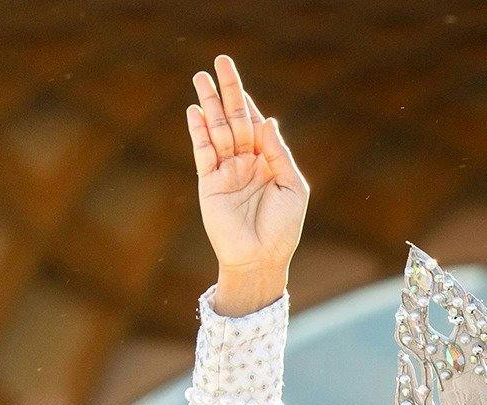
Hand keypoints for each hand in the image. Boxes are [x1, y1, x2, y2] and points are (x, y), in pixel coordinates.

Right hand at [186, 55, 305, 315]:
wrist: (261, 260)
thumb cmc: (283, 229)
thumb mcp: (292, 187)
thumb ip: (279, 153)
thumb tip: (267, 120)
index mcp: (267, 162)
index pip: (254, 124)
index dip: (246, 102)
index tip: (237, 81)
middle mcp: (245, 163)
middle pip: (234, 119)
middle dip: (227, 91)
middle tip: (219, 62)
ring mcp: (226, 172)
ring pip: (216, 130)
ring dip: (209, 104)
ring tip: (200, 78)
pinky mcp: (210, 184)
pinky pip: (203, 152)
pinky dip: (198, 132)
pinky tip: (195, 111)